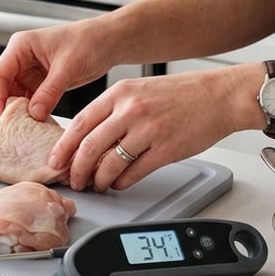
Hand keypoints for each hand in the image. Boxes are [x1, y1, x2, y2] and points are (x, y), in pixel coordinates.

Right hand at [0, 22, 112, 120]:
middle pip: (3, 87)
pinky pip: (30, 101)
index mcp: (21, 46)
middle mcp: (21, 59)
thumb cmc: (88, 41)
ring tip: (23, 128)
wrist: (108, 42)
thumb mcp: (68, 67)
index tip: (1, 116)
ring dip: (19, 112)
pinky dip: (32, 113)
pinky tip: (36, 123)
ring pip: (15, 97)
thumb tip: (34, 113)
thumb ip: (49, 91)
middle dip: (5, 107)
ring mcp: (30, 72)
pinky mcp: (41, 83)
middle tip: (10, 127)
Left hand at [48, 71, 236, 191]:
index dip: (63, 146)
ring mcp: (148, 130)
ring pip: (110, 163)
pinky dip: (122, 182)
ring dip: (99, 179)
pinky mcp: (166, 150)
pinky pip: (134, 172)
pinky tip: (119, 183)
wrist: (218, 96)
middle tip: (74, 180)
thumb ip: (113, 110)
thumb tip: (88, 138)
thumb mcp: (138, 91)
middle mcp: (130, 110)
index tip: (56, 160)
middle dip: (76, 169)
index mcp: (119, 93)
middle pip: (89, 146)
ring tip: (97, 185)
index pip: (80, 123)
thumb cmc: (179, 95)